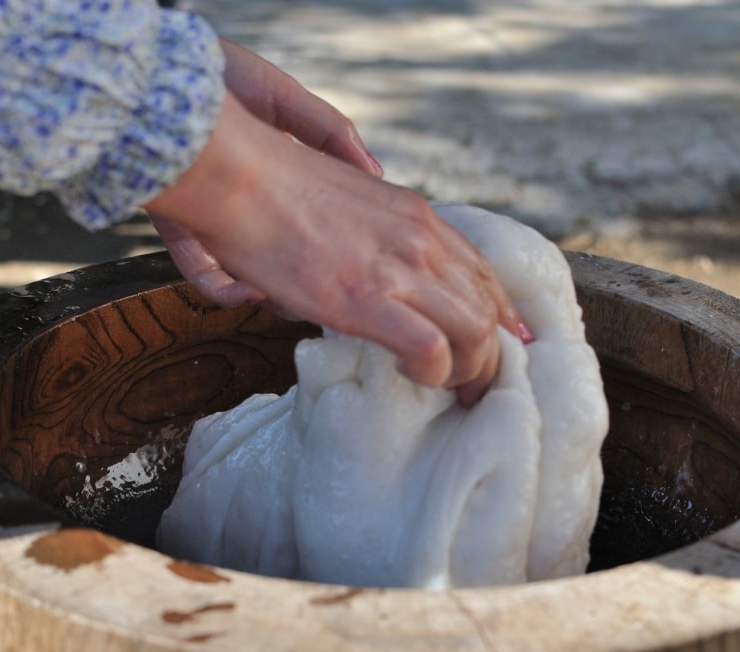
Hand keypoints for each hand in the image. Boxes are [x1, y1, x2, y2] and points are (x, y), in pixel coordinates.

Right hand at [146, 88, 522, 405]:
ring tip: (447, 388)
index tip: (502, 344)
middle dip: (491, 356)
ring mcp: (400, 268)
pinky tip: (410, 375)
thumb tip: (364, 266)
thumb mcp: (341, 203)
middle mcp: (421, 239)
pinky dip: (433, 372)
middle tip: (475, 386)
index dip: (500, 314)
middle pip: (488, 309)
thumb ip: (368, 233)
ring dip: (468, 371)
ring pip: (475, 332)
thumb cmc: (270, 190)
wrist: (237, 175)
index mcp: (416, 216)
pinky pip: (432, 350)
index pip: (482, 271)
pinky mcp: (370, 299)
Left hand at [151, 40, 382, 310]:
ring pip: (239, 277)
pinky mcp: (174, 225)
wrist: (160, 72)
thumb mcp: (289, 101)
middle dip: (295, 285)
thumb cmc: (224, 76)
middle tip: (317, 300)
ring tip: (288, 303)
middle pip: (273, 260)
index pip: (305, 225)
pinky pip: (199, 272)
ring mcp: (204, 218)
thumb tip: (375, 172)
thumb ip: (331, 135)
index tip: (349, 264)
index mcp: (270, 177)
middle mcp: (237, 203)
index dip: (326, 248)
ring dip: (265, 295)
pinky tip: (249, 289)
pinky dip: (223, 287)